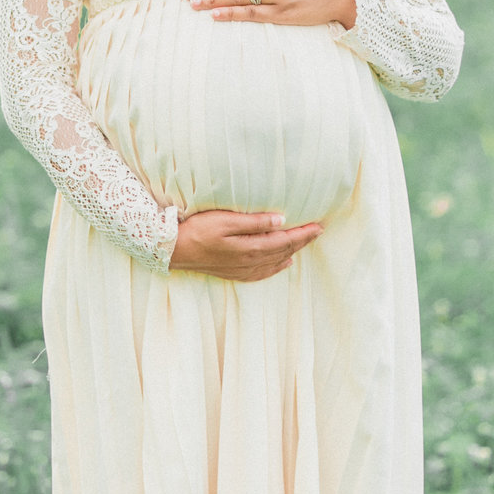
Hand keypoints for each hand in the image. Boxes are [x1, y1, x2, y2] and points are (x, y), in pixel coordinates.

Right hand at [170, 209, 322, 281]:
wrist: (174, 250)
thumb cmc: (198, 230)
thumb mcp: (225, 220)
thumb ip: (254, 222)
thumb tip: (281, 220)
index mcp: (251, 248)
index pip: (285, 240)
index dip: (303, 233)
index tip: (319, 226)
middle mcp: (250, 262)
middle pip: (283, 251)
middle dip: (302, 241)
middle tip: (318, 231)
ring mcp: (242, 269)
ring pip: (276, 262)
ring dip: (292, 252)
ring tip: (305, 243)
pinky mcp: (234, 273)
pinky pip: (263, 272)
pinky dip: (277, 267)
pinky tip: (283, 263)